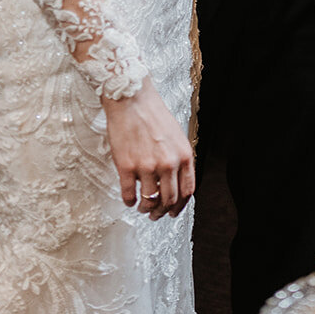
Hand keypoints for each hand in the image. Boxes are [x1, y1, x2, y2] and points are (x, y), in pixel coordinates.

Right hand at [102, 75, 195, 218]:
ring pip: (150, 201)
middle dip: (162, 212)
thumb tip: (176, 181)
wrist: (131, 99)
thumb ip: (178, 158)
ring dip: (146, 209)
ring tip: (142, 207)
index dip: (180, 206)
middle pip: (169, 200)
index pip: (187, 191)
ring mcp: (147, 166)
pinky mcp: (127, 166)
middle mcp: (168, 163)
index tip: (173, 212)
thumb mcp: (176, 135)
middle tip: (155, 215)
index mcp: (183, 155)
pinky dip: (129, 201)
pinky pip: (129, 194)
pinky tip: (129, 199)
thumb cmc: (153, 114)